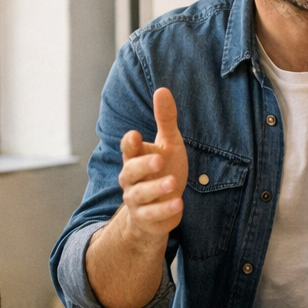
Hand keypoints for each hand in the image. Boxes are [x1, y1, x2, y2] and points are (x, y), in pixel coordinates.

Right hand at [117, 88, 188, 244]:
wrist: (162, 207)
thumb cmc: (164, 169)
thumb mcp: (168, 144)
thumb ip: (165, 119)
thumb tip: (162, 89)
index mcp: (135, 158)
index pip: (128, 149)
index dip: (130, 143)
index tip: (135, 135)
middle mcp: (132, 179)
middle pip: (130, 171)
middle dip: (143, 166)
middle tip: (158, 160)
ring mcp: (137, 200)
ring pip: (140, 195)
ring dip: (156, 189)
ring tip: (173, 183)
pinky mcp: (146, 218)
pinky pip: (152, 215)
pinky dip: (164, 210)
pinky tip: (179, 204)